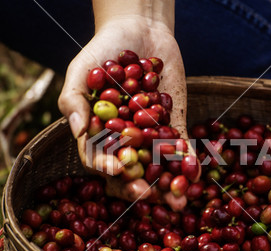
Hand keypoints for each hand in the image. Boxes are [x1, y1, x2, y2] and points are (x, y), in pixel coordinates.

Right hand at [58, 12, 195, 209]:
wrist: (139, 30)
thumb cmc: (103, 49)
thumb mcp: (81, 70)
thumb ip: (74, 100)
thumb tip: (79, 132)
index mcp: (98, 132)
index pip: (99, 157)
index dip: (107, 167)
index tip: (118, 171)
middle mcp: (123, 138)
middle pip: (130, 169)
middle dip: (139, 186)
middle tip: (149, 197)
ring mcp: (148, 133)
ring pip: (156, 164)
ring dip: (167, 183)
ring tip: (178, 200)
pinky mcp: (171, 124)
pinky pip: (179, 145)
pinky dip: (187, 160)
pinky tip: (195, 174)